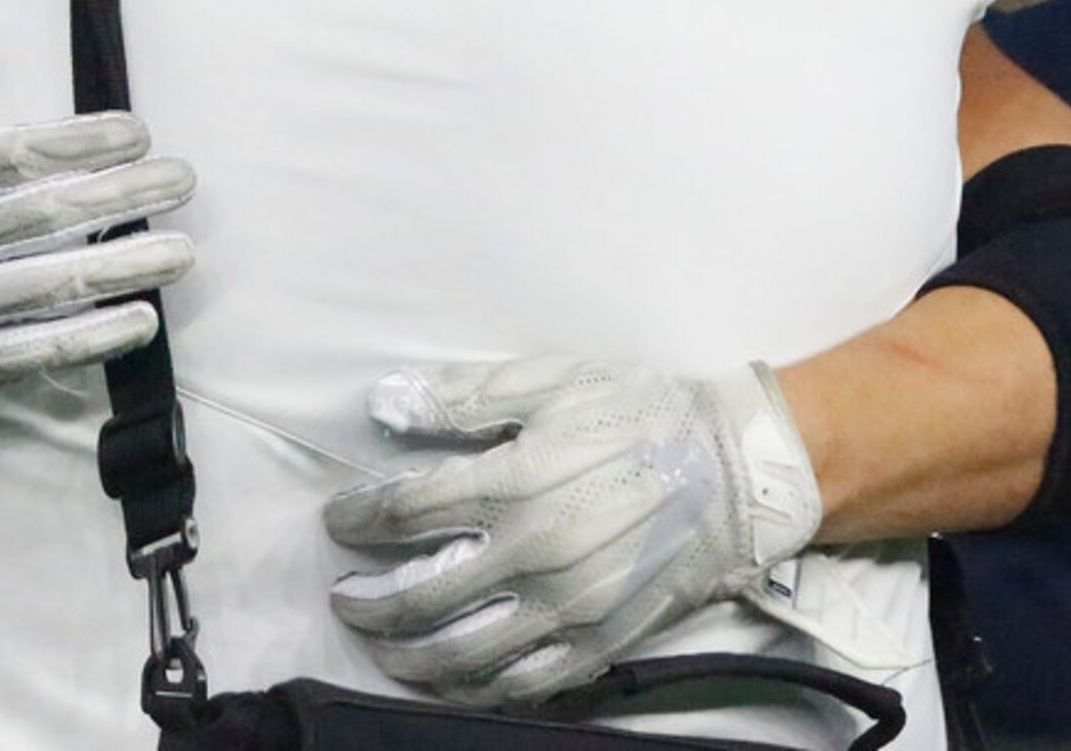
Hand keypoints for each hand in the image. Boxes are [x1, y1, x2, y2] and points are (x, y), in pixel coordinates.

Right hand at [0, 0, 194, 403]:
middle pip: (42, 216)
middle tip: (183, 180)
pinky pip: (29, 351)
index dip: (80, 142)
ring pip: (47, 286)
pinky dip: (89, 339)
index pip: (9, 155)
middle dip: (122, 196)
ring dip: (123, 267)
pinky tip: (140, 319)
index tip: (138, 132)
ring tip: (184, 250)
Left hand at [325, 356, 821, 706]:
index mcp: (513, 482)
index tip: (338, 522)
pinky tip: (453, 682)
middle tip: (345, 598)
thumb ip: (463, 398)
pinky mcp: (600, 642)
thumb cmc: (638, 414)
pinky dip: (477, 690)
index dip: (359, 518)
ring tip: (384, 647)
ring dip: (408, 656)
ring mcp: (566, 607)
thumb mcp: (550, 382)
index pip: (406, 511)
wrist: (732, 472)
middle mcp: (531, 553)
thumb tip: (387, 403)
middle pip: (421, 595)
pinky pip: (525, 683)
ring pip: (463, 653)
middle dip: (369, 603)